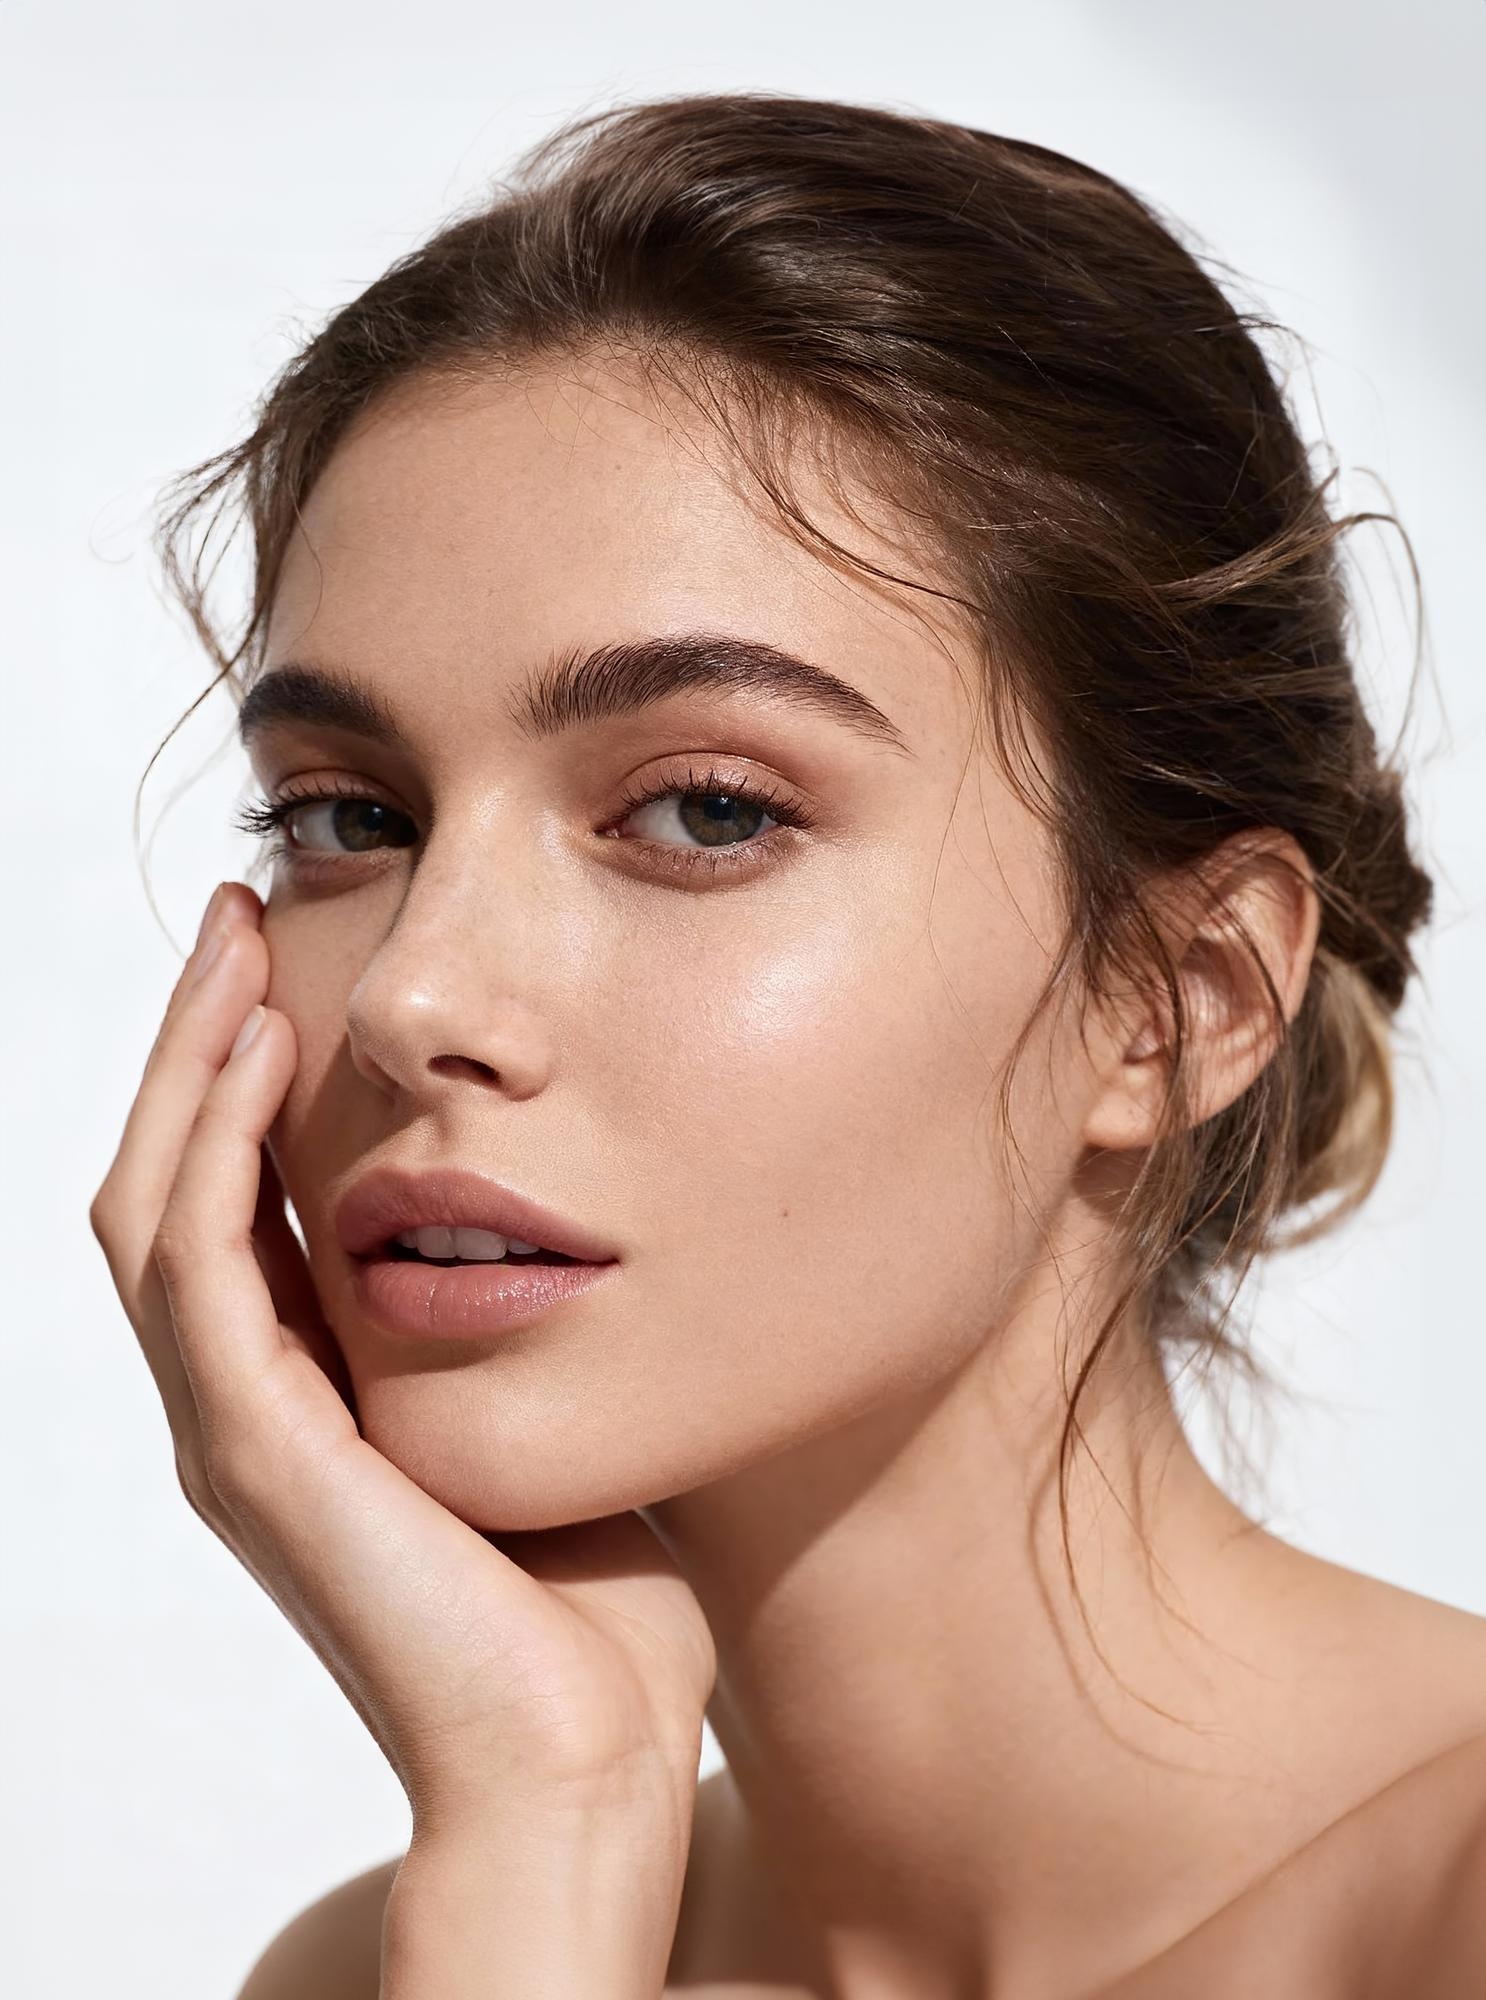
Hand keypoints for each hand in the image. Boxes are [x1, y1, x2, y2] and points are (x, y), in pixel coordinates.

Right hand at [89, 881, 716, 1839]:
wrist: (587, 1752)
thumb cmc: (601, 1587)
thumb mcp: (554, 1398)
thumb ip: (530, 1301)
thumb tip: (586, 1185)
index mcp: (311, 1390)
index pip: (238, 1196)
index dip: (246, 1075)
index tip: (292, 952)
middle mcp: (249, 1403)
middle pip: (175, 1179)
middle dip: (202, 1040)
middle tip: (240, 912)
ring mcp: (238, 1431)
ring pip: (158, 1205)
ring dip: (190, 1066)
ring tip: (239, 943)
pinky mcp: (258, 1459)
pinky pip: (200, 1271)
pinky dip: (216, 1150)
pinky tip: (265, 1048)